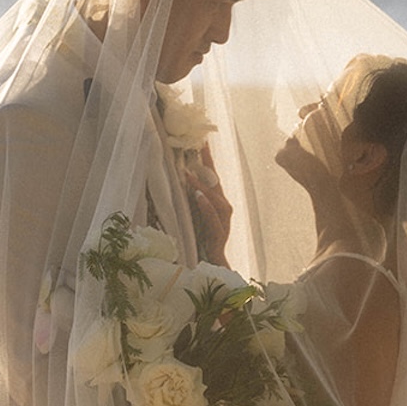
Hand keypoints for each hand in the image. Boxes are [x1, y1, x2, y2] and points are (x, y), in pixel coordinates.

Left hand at [187, 145, 232, 263]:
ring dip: (202, 185)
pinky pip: (213, 217)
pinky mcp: (220, 233)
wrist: (213, 262)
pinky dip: (206, 206)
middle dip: (208, 164)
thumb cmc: (203, 238)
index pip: (213, 178)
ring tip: (190, 172)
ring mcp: (224, 221)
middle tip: (201, 146)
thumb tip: (182, 181)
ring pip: (215, 198)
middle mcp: (224, 208)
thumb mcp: (195, 215)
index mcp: (217, 203)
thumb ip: (193, 200)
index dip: (208, 161)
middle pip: (216, 182)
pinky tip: (198, 197)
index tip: (202, 143)